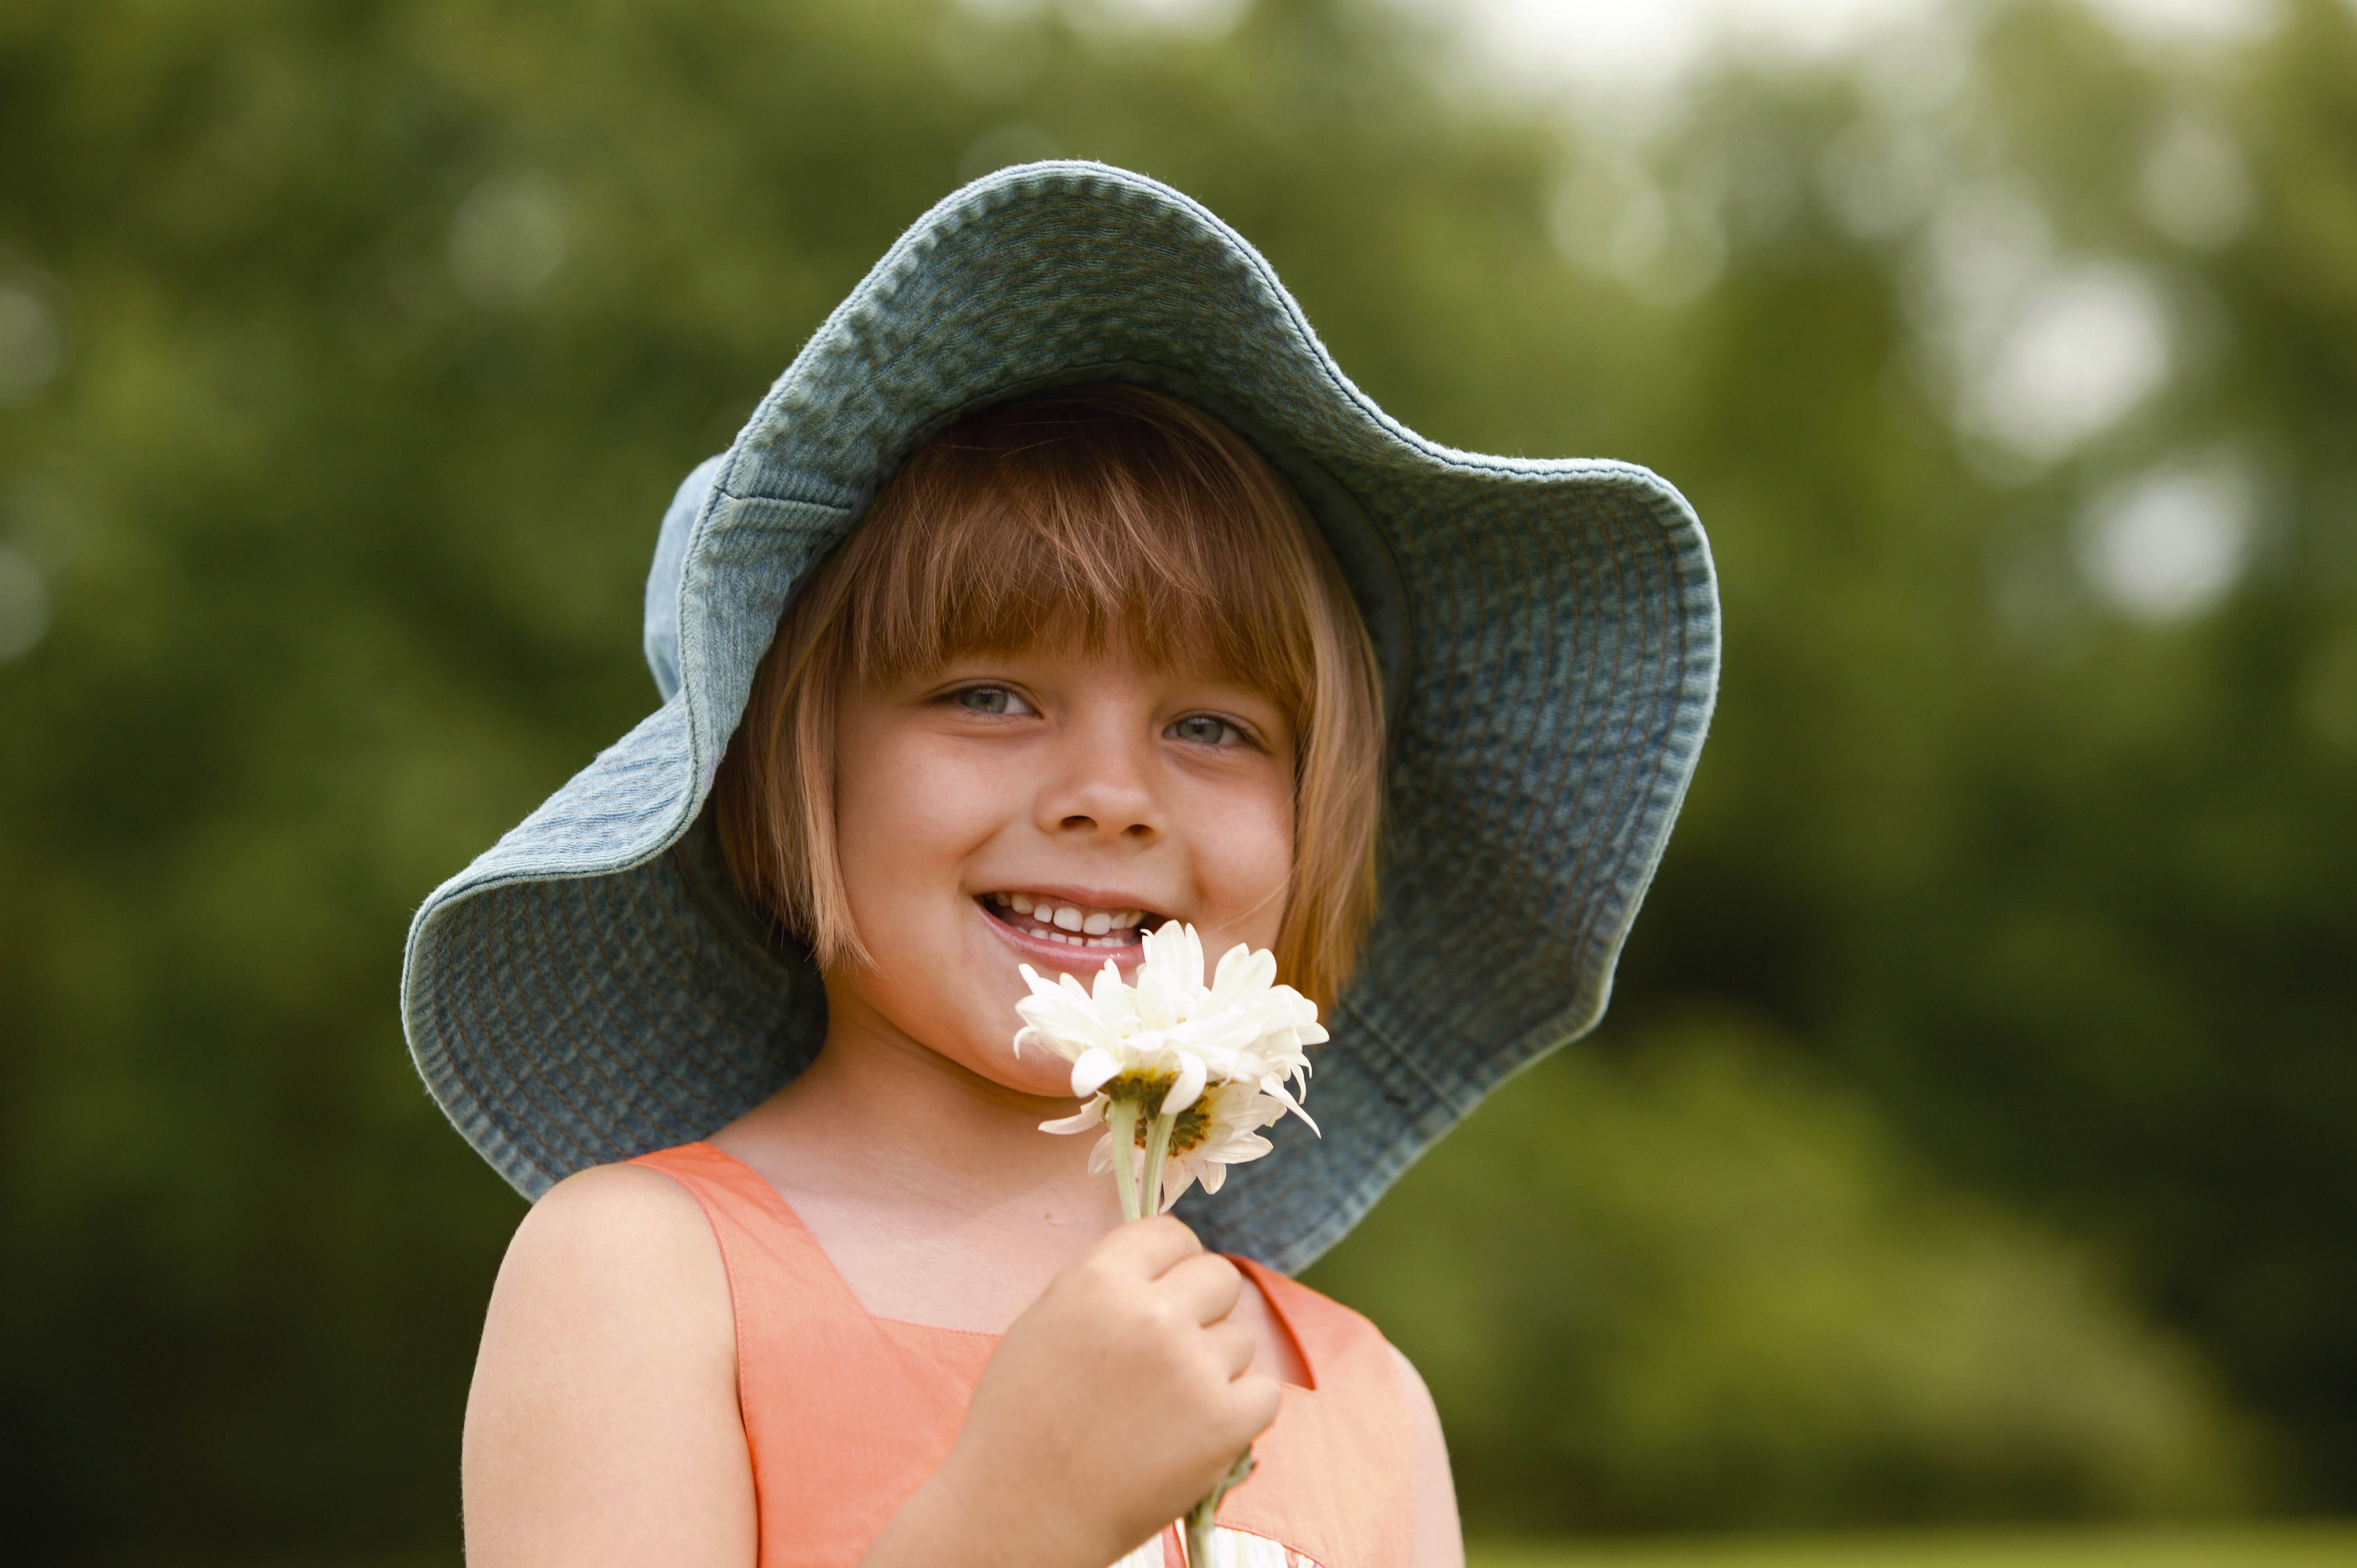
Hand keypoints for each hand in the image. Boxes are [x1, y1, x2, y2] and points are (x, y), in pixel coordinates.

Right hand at [864, 1216, 1280, 1567]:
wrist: (1021, 1513)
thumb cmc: (1021, 1423)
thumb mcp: (1044, 1323)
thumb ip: (1105, 1288)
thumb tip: (1161, 1268)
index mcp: (1100, 1281)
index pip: (1171, 1234)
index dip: (1173, 1262)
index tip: (1170, 1289)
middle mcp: (1152, 1315)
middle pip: (1219, 1277)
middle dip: (1203, 1308)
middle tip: (1175, 1349)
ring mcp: (1193, 1369)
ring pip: (1240, 1339)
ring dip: (1214, 1366)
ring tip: (1165, 1407)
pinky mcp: (1225, 1423)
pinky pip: (1264, 1393)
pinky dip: (1239, 1411)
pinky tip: (1196, 1429)